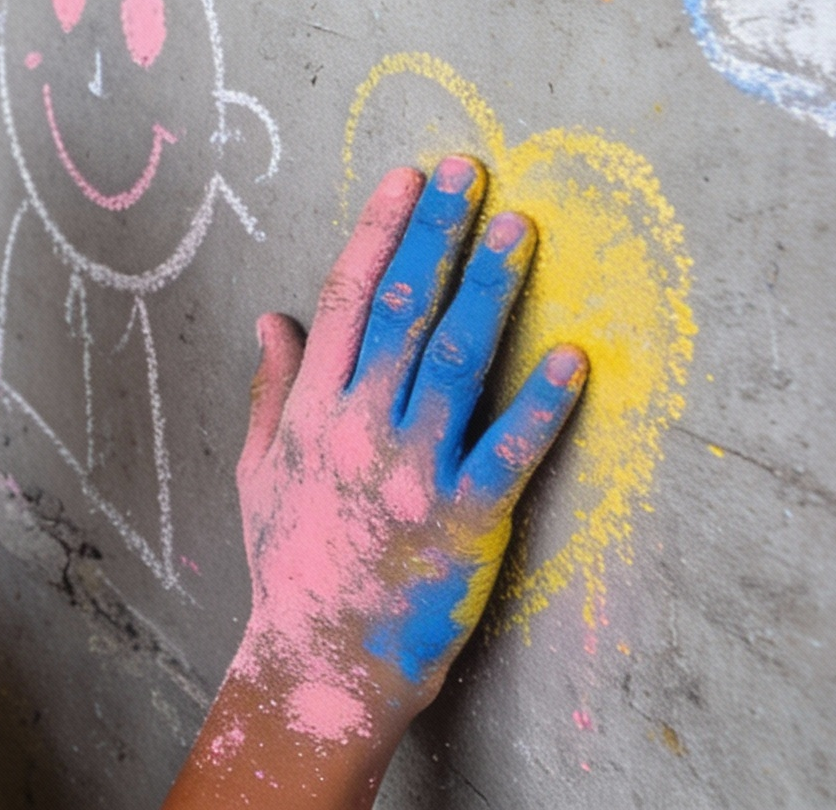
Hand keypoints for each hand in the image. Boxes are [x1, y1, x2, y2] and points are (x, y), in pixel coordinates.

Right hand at [231, 159, 584, 743]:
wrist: (321, 664)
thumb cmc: (290, 568)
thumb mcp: (261, 473)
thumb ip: (271, 391)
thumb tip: (274, 319)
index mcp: (313, 410)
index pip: (349, 298)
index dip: (380, 232)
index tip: (408, 179)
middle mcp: (361, 426)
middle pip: (404, 308)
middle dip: (439, 233)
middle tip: (471, 172)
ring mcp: (413, 470)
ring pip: (456, 357)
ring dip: (490, 287)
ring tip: (521, 229)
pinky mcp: (466, 518)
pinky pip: (511, 449)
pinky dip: (542, 401)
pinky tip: (574, 357)